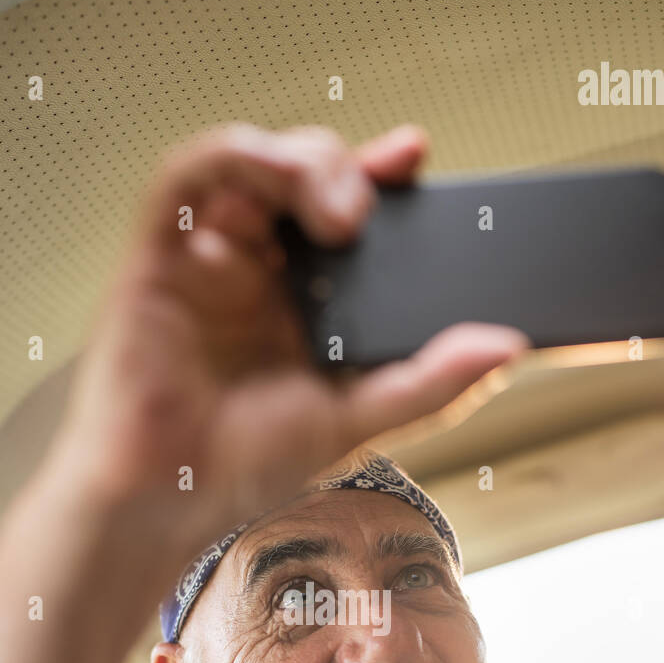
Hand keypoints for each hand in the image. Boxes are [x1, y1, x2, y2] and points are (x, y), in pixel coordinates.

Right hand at [50, 122, 527, 563]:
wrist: (165, 504)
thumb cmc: (243, 465)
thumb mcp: (357, 420)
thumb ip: (430, 383)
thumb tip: (506, 346)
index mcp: (307, 299)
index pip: (349, 215)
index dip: (381, 176)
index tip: (417, 158)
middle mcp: (258, 269)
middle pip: (303, 176)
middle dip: (342, 169)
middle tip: (367, 209)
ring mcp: (208, 258)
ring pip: (249, 161)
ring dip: (295, 161)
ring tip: (333, 209)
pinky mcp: (157, 255)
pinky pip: (184, 178)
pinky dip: (229, 162)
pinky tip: (260, 187)